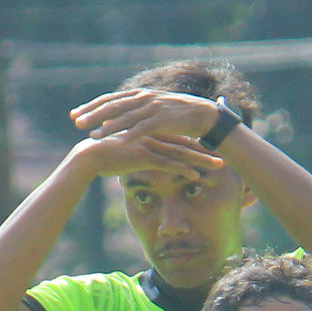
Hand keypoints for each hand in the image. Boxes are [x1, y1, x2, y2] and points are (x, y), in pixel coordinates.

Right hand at [66, 128, 221, 180]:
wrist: (88, 156)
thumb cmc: (105, 157)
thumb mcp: (126, 153)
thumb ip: (137, 154)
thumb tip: (142, 159)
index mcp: (150, 134)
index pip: (177, 139)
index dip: (195, 144)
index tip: (212, 150)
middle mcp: (152, 137)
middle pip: (184, 143)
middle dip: (205, 151)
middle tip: (223, 157)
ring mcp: (148, 145)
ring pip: (181, 153)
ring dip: (201, 160)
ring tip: (219, 166)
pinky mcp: (143, 156)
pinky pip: (168, 164)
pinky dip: (183, 170)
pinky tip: (196, 176)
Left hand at [73, 88, 223, 141]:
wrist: (203, 115)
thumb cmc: (176, 115)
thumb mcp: (152, 108)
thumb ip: (134, 111)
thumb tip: (114, 117)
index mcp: (139, 94)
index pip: (109, 99)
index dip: (90, 106)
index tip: (74, 114)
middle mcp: (144, 98)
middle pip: (113, 106)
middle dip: (92, 115)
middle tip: (75, 123)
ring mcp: (153, 108)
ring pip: (125, 117)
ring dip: (107, 127)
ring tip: (93, 135)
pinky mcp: (163, 119)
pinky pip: (143, 129)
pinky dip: (130, 136)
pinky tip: (118, 144)